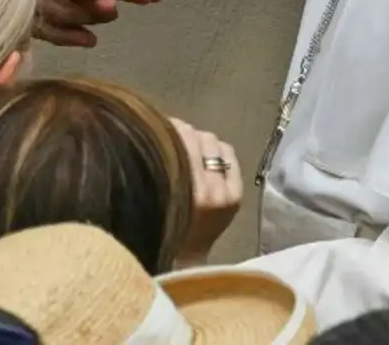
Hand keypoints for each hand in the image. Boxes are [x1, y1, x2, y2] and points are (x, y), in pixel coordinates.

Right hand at [169, 119, 240, 266]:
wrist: (181, 260)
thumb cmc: (157, 225)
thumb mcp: (151, 193)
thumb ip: (156, 162)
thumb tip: (158, 127)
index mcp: (185, 191)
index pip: (182, 140)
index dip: (170, 128)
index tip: (159, 128)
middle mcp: (210, 191)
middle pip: (200, 138)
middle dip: (185, 134)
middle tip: (173, 138)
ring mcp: (226, 193)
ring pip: (215, 143)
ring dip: (201, 142)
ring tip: (190, 150)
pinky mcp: (237, 196)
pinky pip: (229, 155)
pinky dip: (218, 151)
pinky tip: (207, 157)